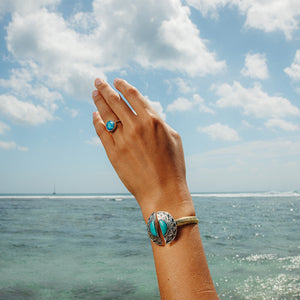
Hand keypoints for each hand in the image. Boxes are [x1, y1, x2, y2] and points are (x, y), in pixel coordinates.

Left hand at [92, 78, 194, 219]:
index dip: (123, 86)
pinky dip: (97, 121)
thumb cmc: (173, 166)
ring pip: (106, 114)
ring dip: (99, 101)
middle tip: (98, 80)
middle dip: (105, 88)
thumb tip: (146, 112)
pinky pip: (102, 132)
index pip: (133, 95)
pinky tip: (95, 115)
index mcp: (153, 120)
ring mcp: (123, 139)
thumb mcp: (174, 138)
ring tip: (94, 93)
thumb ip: (159, 121)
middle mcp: (136, 126)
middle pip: (116, 101)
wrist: (163, 192)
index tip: (117, 81)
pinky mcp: (113, 153)